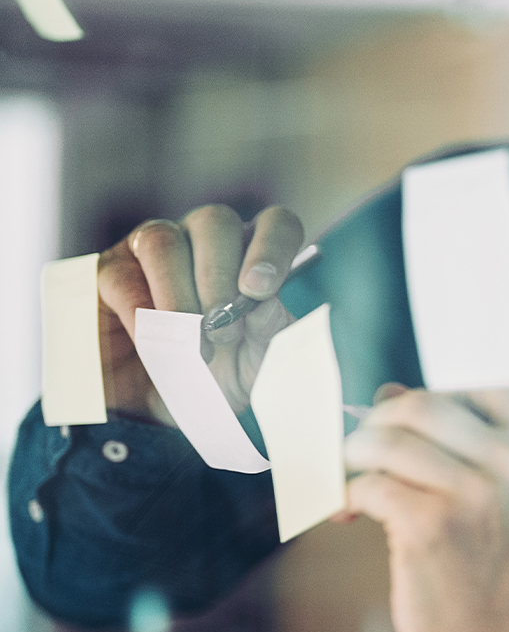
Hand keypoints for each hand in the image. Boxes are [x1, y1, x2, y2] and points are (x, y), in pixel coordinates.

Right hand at [96, 205, 304, 423]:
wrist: (164, 409)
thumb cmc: (222, 373)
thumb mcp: (257, 362)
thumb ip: (270, 333)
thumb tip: (264, 308)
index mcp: (253, 252)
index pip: (275, 224)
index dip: (271, 248)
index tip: (260, 291)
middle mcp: (205, 238)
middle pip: (214, 222)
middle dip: (218, 278)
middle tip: (222, 331)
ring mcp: (155, 247)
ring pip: (163, 241)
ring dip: (178, 294)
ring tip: (189, 342)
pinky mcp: (111, 270)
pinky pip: (122, 277)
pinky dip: (140, 313)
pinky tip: (153, 343)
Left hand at [344, 387, 508, 631]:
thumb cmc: (487, 569)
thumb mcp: (497, 497)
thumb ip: (454, 442)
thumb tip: (387, 394)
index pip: (484, 376)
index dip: (436, 382)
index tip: (404, 408)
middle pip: (422, 402)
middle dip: (378, 423)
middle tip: (362, 452)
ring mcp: (478, 493)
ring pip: (387, 439)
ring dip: (353, 458)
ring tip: (350, 484)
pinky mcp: (433, 526)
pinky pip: (368, 484)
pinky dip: (345, 497)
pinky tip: (349, 516)